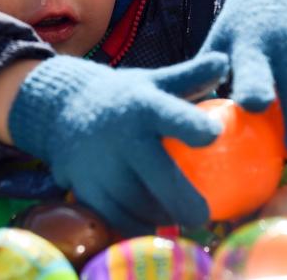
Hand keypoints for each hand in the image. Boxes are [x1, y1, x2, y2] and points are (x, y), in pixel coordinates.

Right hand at [7, 54, 226, 234]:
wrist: (61, 110)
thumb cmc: (123, 97)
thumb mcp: (154, 82)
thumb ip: (191, 76)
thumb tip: (225, 61)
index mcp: (143, 106)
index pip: (172, 115)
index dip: (194, 126)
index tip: (213, 135)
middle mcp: (121, 137)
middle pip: (161, 180)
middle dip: (188, 204)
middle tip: (204, 215)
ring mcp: (101, 166)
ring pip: (141, 207)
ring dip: (163, 217)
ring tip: (177, 217)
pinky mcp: (86, 189)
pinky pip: (118, 220)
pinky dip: (138, 226)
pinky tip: (151, 223)